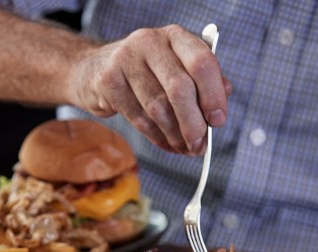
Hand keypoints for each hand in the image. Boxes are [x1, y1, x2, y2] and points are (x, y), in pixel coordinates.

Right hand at [70, 24, 230, 155]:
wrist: (94, 70)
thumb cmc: (145, 73)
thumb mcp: (176, 69)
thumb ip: (201, 82)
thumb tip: (222, 102)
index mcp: (175, 36)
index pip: (201, 62)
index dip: (213, 95)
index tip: (218, 121)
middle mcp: (150, 42)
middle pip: (179, 88)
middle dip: (193, 123)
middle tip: (200, 145)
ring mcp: (125, 60)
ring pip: (158, 107)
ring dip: (175, 135)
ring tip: (185, 148)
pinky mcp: (108, 82)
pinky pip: (139, 118)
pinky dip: (157, 137)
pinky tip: (166, 144)